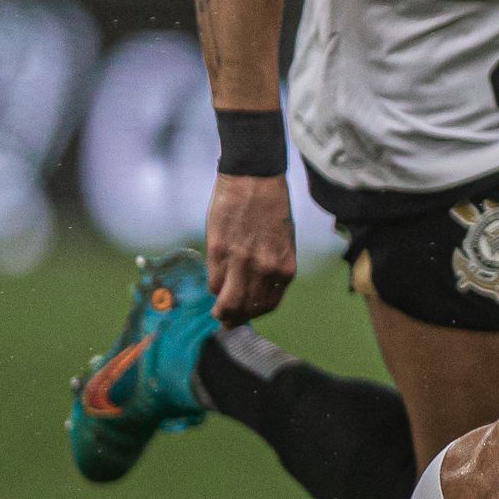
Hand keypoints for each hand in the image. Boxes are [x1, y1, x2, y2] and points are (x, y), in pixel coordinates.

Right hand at [205, 173, 300, 321]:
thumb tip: (256, 287)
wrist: (254, 177)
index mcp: (284, 267)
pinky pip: (213, 282)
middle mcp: (264, 269)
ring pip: (227, 301)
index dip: (254, 313)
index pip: (268, 305)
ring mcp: (240, 262)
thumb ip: (271, 265)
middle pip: (246, 309)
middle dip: (235, 319)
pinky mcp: (218, 251)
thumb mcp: (283, 241)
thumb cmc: (271, 206)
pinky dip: (213, 287)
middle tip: (226, 321)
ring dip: (220, 310)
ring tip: (218, 311)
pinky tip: (215, 284)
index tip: (246, 315)